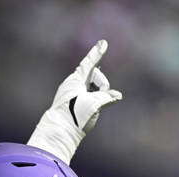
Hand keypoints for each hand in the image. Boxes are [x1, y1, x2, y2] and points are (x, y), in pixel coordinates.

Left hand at [27, 39, 122, 163]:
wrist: (60, 132)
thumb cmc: (75, 117)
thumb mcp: (94, 105)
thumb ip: (107, 97)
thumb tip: (118, 95)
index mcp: (76, 80)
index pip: (89, 63)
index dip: (97, 53)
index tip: (104, 42)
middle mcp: (74, 83)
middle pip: (95, 76)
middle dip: (103, 85)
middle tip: (101, 99)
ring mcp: (74, 92)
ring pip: (94, 87)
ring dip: (100, 94)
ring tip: (93, 108)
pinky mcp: (75, 101)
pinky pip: (91, 94)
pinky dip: (96, 99)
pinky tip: (92, 109)